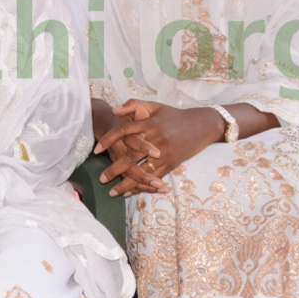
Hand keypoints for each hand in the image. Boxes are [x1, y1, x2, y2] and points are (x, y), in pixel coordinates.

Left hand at [95, 99, 221, 196]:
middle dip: (114, 169)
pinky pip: (156, 176)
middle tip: (101, 179)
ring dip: (127, 183)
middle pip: (130, 156)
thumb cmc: (174, 115)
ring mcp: (164, 152)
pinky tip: (132, 192)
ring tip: (113, 192)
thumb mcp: (154, 106)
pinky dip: (143, 185)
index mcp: (148, 123)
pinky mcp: (173, 162)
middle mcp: (155, 139)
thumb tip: (114, 110)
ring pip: (142, 170)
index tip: (96, 150)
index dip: (108, 140)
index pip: (123, 131)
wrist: (202, 125)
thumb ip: (133, 105)